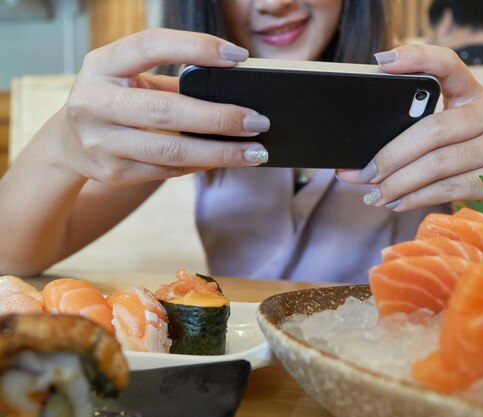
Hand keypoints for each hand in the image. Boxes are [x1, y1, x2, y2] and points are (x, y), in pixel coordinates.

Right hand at [51, 28, 269, 186]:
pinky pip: (169, 170)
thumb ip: (172, 80)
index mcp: (101, 65)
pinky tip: (226, 159)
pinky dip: (203, 164)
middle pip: (166, 110)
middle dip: (220, 118)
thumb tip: (238, 90)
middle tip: (259, 121)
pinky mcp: (113, 172)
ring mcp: (100, 142)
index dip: (196, 47)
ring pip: (172, 151)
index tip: (239, 57)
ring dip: (221, 153)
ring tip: (256, 151)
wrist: (69, 143)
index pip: (151, 46)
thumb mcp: (129, 78)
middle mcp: (94, 102)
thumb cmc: (116, 99)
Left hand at [337, 44, 482, 210]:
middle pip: (431, 130)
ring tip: (374, 195)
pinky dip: (414, 198)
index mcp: (474, 94)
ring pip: (436, 164)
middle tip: (363, 174)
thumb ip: (422, 130)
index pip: (447, 65)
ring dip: (397, 184)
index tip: (382, 61)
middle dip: (390, 155)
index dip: (417, 58)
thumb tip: (365, 155)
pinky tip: (396, 203)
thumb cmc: (471, 159)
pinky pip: (447, 188)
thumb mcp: (454, 135)